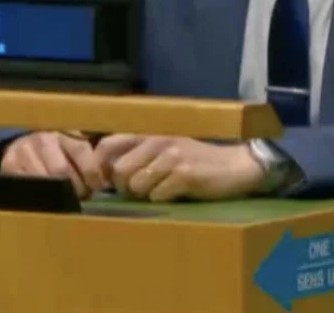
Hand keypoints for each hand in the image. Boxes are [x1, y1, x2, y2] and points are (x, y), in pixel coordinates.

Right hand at [0, 132, 106, 198]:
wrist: (22, 145)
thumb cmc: (56, 150)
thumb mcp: (72, 145)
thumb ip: (88, 158)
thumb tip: (107, 179)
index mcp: (63, 132)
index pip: (81, 150)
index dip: (92, 173)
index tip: (98, 187)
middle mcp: (43, 139)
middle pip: (62, 170)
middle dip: (75, 188)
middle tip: (82, 197)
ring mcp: (24, 151)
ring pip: (44, 180)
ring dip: (58, 195)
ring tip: (67, 200)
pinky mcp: (9, 165)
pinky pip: (27, 185)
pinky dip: (40, 195)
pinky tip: (48, 199)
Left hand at [94, 135, 265, 201]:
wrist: (234, 165)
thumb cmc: (195, 160)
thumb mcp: (164, 149)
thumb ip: (137, 154)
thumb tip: (105, 174)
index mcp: (149, 133)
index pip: (108, 143)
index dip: (98, 166)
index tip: (103, 183)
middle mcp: (157, 141)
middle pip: (119, 171)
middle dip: (124, 188)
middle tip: (139, 192)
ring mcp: (171, 157)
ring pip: (136, 186)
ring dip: (145, 195)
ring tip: (161, 190)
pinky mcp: (185, 175)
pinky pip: (157, 196)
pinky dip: (163, 200)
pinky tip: (177, 194)